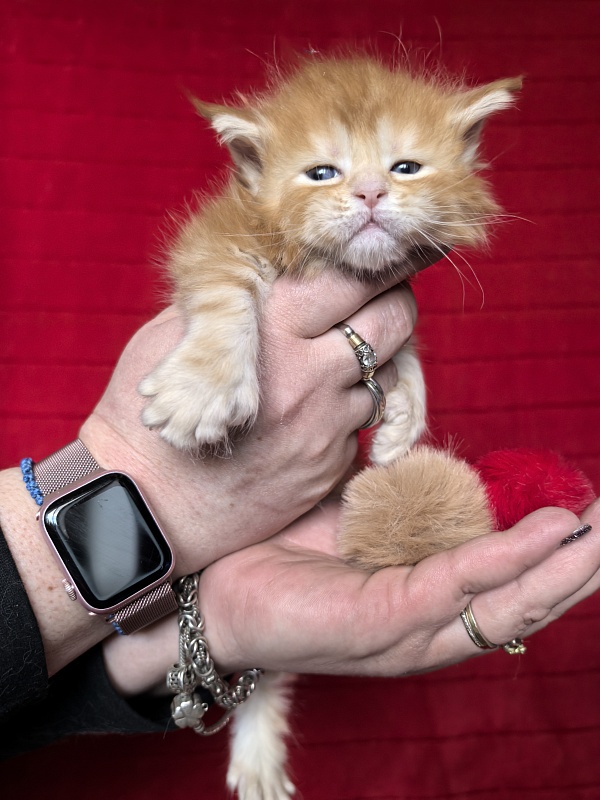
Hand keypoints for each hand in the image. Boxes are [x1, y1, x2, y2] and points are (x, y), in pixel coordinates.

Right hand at [80, 270, 416, 573]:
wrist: (148, 505)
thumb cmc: (149, 412)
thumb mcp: (176, 336)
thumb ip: (230, 301)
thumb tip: (273, 273)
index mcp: (273, 331)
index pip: (353, 279)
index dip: (376, 264)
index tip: (383, 258)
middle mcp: (312, 376)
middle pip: (394, 322)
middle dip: (396, 303)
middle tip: (384, 299)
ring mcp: (326, 426)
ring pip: (390, 374)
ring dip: (376, 361)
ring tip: (347, 357)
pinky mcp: (330, 466)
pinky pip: (362, 424)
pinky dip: (350, 409)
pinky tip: (319, 410)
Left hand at [104, 498, 599, 692]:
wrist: (214, 587)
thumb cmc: (286, 549)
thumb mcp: (357, 515)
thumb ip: (404, 501)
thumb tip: (441, 464)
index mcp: (423, 594)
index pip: (504, 577)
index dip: (551, 548)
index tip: (588, 509)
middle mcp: (426, 621)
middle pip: (521, 598)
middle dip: (576, 564)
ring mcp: (406, 630)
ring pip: (504, 603)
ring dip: (559, 568)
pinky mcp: (378, 625)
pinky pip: (451, 588)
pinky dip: (501, 562)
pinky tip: (540, 538)